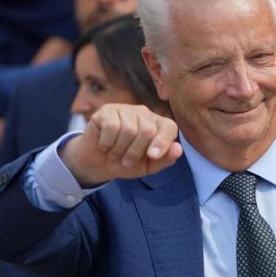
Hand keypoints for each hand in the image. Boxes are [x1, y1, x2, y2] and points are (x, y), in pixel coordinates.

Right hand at [60, 104, 181, 185]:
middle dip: (135, 153)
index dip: (163, 142)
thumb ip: (165, 159)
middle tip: (126, 160)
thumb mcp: (147, 167)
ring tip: (114, 152)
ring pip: (128, 130)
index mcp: (157, 125)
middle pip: (148, 131)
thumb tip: (178, 149)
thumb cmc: (125, 163)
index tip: (152, 156)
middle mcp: (144, 114)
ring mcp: (125, 109)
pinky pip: (111, 127)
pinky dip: (107, 143)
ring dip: (119, 150)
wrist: (97, 164)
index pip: (169, 127)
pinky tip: (104, 144)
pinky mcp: (107, 110)